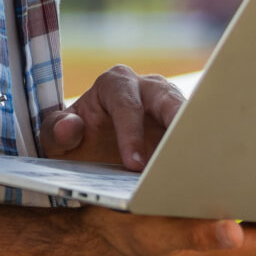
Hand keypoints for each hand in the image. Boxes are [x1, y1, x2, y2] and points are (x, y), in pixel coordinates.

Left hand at [43, 64, 185, 168]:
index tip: (134, 165)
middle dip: (175, 126)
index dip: (131, 133)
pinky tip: (199, 172)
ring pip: (188, 115)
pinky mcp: (184, 124)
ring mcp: (170, 104)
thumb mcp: (56, 139)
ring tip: (197, 166)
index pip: (126, 104)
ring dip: (191, 140)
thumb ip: (55, 131)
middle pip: (167, 100)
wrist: (93, 150)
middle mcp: (147, 88)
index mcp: (115, 83)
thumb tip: (70, 128)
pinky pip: (195, 133)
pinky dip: (196, 151)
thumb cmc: (77, 140)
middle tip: (179, 156)